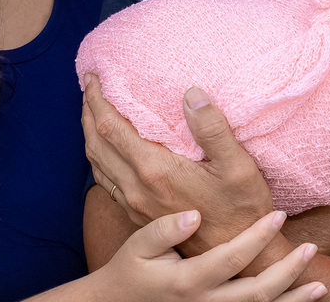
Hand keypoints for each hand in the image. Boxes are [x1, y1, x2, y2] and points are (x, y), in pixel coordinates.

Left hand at [82, 74, 273, 254]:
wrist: (235, 253)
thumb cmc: (241, 209)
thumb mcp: (238, 166)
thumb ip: (213, 129)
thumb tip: (191, 93)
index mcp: (155, 170)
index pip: (111, 128)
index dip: (97, 99)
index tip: (95, 76)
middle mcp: (138, 187)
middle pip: (96, 143)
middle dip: (89, 110)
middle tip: (89, 84)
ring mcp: (135, 203)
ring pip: (97, 163)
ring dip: (90, 133)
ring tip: (93, 110)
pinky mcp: (139, 213)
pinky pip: (106, 180)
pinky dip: (99, 156)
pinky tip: (107, 148)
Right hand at [98, 209, 327, 300]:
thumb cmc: (130, 270)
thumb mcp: (137, 245)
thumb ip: (164, 229)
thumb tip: (194, 215)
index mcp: (187, 282)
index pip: (232, 259)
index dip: (258, 237)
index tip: (278, 214)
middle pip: (256, 293)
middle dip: (288, 271)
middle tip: (311, 249)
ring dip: (293, 301)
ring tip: (320, 285)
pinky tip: (299, 301)